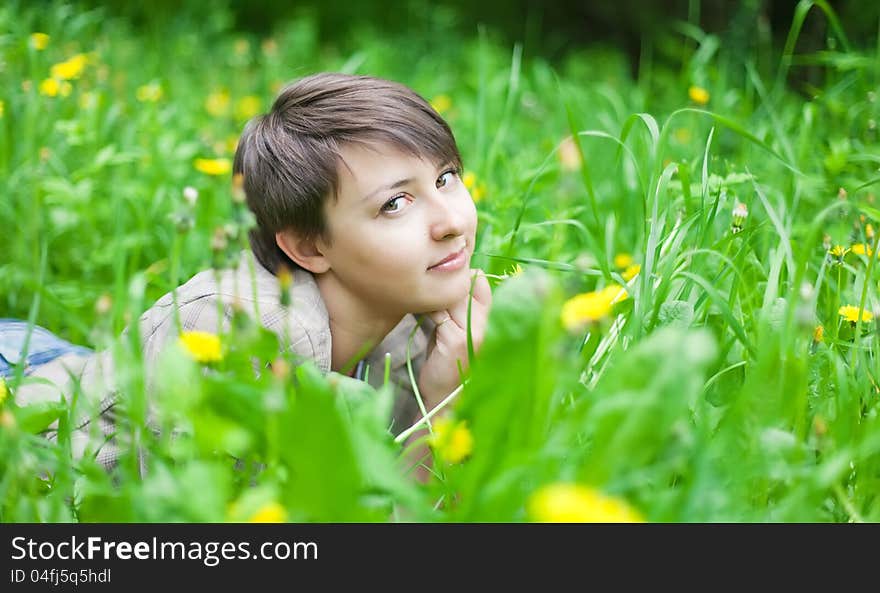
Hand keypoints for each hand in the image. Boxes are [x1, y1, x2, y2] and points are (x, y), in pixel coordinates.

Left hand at [417, 268, 492, 410]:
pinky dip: (426, 311)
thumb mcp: (454, 329)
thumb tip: (441, 276)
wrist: (443, 396)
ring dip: (433, 298)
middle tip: (424, 290)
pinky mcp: (457, 340)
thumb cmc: (445, 360)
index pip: (480, 281)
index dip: (459, 278)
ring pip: (451, 297)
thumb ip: (454, 307)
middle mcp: (487, 323)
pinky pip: (440, 313)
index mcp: (490, 318)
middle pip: (464, 285)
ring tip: (419, 303)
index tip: (439, 284)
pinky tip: (418, 316)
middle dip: (442, 286)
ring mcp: (474, 332)